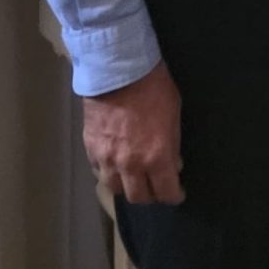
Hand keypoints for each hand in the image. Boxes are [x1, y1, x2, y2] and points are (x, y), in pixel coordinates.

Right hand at [83, 60, 183, 208]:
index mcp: (156, 157)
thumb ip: (173, 145)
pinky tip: (115, 164)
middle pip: (138, 197)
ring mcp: (108, 159)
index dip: (174, 196)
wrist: (119, 70)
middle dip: (150, 196)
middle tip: (155, 187)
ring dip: (126, 186)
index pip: (166, 192)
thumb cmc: (154, 88)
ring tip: (133, 178)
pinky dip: (108, 172)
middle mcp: (130, 165)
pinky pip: (99, 171)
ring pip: (115, 189)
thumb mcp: (174, 114)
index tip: (177, 193)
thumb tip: (174, 164)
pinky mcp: (91, 149)